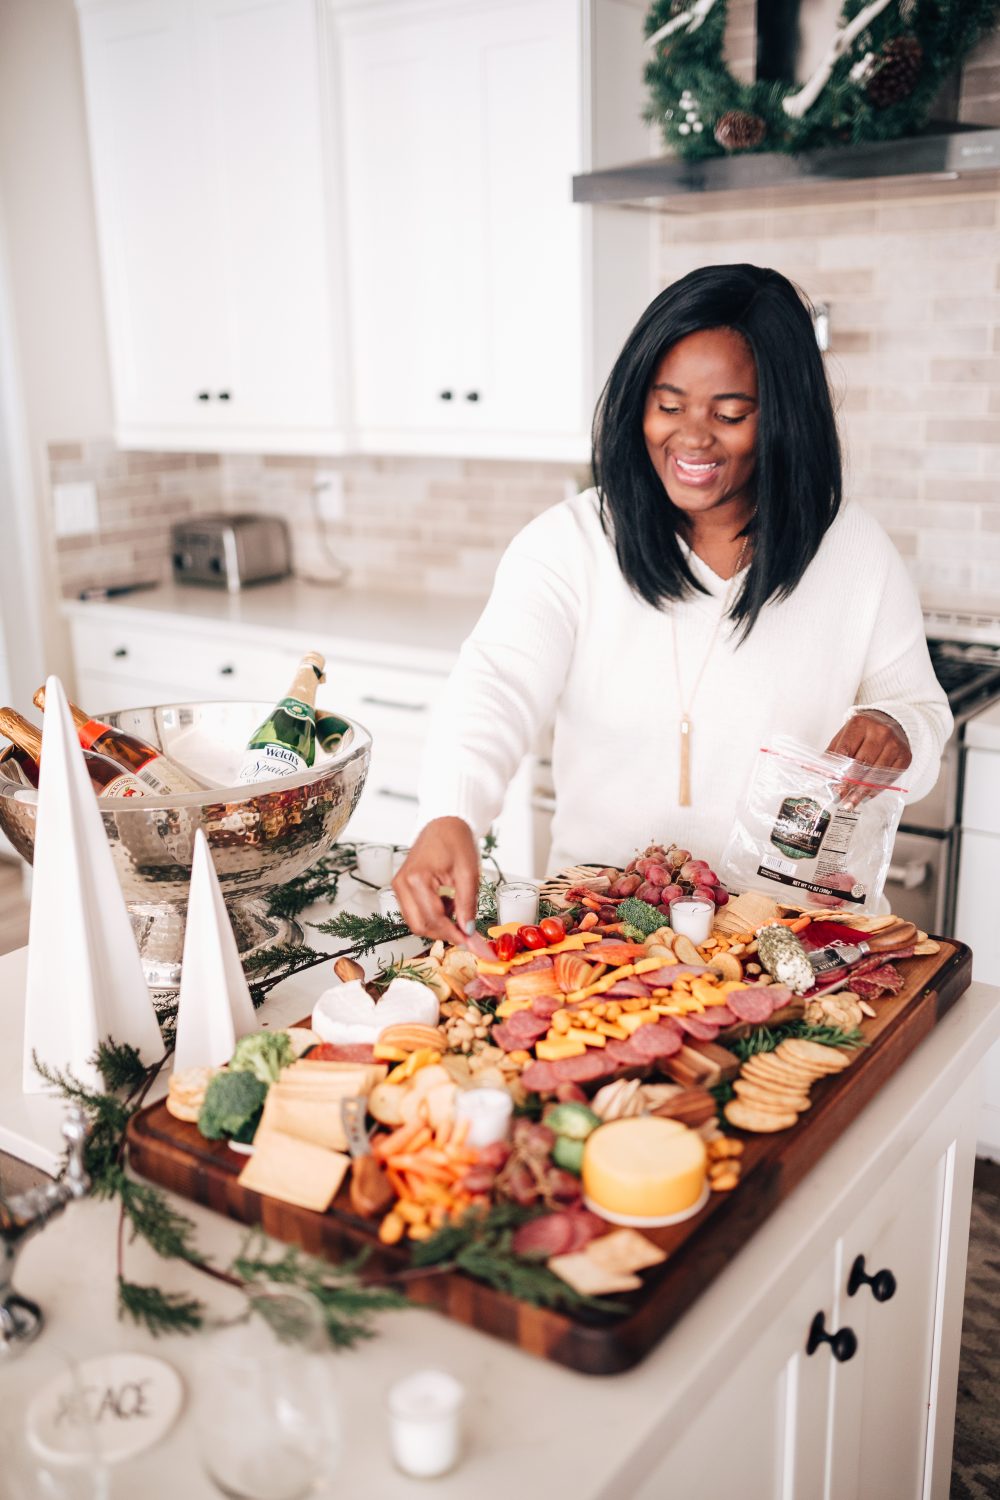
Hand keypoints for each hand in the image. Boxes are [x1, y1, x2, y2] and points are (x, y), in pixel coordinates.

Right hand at [393, 816, 479, 944]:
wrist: (444, 823)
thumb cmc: (456, 840)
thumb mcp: (468, 872)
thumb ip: (467, 904)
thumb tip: (468, 931)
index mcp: (416, 878)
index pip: (434, 919)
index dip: (454, 934)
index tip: (472, 944)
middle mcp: (402, 884)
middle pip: (421, 926)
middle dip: (445, 933)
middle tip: (468, 932)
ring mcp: (399, 887)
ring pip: (416, 923)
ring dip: (439, 924)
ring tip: (457, 907)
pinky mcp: (401, 888)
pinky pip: (415, 913)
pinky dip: (433, 916)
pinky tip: (447, 903)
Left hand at [825, 713, 910, 804]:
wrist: (890, 722)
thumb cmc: (863, 732)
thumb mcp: (845, 736)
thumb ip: (832, 754)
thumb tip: (818, 773)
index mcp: (860, 723)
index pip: (846, 750)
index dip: (838, 771)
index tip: (832, 787)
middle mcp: (880, 732)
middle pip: (862, 763)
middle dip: (850, 783)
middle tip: (840, 798)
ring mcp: (895, 743)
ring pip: (876, 772)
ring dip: (862, 790)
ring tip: (851, 802)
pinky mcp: (905, 756)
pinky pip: (890, 776)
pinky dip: (877, 788)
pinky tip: (866, 796)